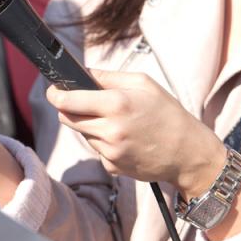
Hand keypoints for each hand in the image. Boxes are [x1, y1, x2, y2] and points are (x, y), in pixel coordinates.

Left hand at [46, 69, 226, 198]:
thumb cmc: (168, 113)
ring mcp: (110, 151)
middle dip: (71, 109)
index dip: (56, 95)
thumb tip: (81, 73)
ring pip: (83, 134)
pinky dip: (104, 144)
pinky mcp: (112, 167)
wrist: (188, 153)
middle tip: (84, 103)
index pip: (69, 101)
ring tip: (119, 123)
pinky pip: (96, 150)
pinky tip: (125, 140)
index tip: (53, 91)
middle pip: (68, 119)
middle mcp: (110, 130)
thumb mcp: (143, 84)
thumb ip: (108, 77)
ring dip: (91, 127)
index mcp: (117, 104)